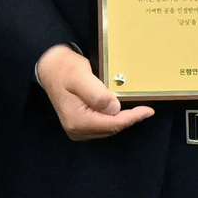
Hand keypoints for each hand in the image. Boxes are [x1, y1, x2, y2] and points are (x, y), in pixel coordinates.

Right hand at [32, 43, 154, 140]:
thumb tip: (114, 108)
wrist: (50, 68)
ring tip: (134, 107)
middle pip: (112, 128)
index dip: (132, 117)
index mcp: (77, 121)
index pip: (112, 124)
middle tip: (144, 107)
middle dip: (128, 118)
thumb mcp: (80, 76)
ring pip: (109, 128)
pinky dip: (114, 118)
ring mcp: (78, 129)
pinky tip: (119, 109)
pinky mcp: (80, 125)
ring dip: (122, 118)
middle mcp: (77, 129)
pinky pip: (103, 124)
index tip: (148, 110)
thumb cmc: (63, 69)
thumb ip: (97, 94)